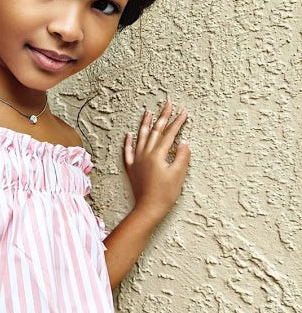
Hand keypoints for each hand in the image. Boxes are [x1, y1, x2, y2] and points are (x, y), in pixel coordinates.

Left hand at [124, 100, 190, 221]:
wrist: (148, 208)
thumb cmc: (165, 194)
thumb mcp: (178, 174)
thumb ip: (182, 156)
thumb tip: (183, 143)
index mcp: (157, 155)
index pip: (169, 134)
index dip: (177, 122)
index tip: (183, 112)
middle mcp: (145, 154)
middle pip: (155, 131)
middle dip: (162, 117)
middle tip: (167, 103)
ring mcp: (137, 161)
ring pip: (140, 138)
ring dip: (145, 124)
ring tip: (148, 112)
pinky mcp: (132, 169)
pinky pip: (128, 152)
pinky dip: (129, 142)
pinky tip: (129, 135)